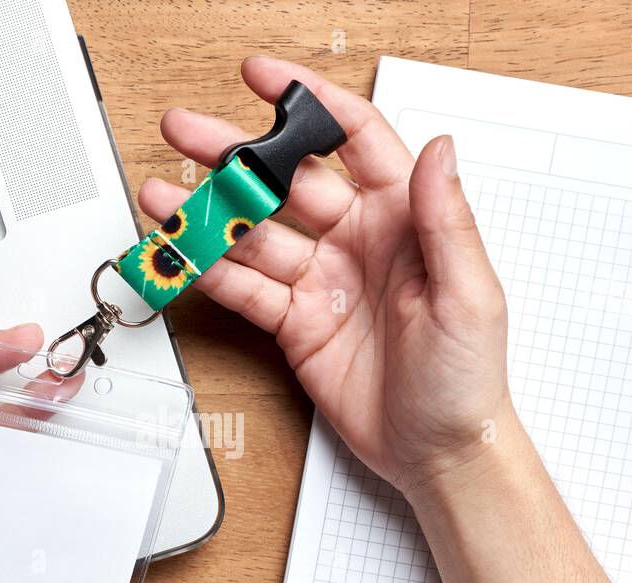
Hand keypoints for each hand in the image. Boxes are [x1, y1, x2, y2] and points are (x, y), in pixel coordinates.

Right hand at [139, 57, 511, 496]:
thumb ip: (448, 221)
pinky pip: (246, 289)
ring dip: (207, 216)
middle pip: (285, 182)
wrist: (439, 453)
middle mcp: (358, 241)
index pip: (353, 140)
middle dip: (233, 155)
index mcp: (404, 219)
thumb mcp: (470, 295)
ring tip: (161, 197)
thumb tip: (438, 148)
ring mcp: (322, 281)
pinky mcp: (296, 323)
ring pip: (255, 235)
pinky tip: (180, 256)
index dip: (308, 104)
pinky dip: (210, 274)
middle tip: (185, 131)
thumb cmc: (468, 378)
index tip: (265, 80)